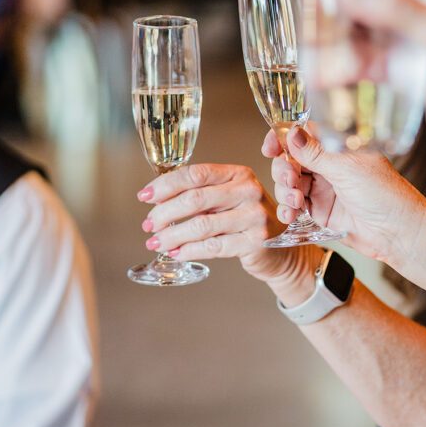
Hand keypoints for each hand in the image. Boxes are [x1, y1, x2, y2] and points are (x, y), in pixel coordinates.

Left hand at [137, 163, 302, 283]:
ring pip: (201, 225)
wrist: (280, 250)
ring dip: (172, 235)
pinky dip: (189, 251)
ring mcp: (255, 217)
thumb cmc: (246, 222)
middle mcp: (250, 191)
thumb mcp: (229, 199)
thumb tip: (157, 201)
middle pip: (196, 198)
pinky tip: (176, 253)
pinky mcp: (255, 242)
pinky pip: (212, 246)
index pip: (196, 174)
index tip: (145, 197)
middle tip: (148, 225)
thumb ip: (201, 194)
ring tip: (156, 242)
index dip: (166, 185)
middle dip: (164, 213)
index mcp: (240, 174)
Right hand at [263, 126, 425, 266]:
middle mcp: (330, 165)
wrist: (399, 232)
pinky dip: (287, 210)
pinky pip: (294, 207)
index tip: (270, 147)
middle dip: (283, 169)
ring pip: (289, 184)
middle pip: (291, 159)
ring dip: (285, 191)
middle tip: (290, 180)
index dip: (283, 138)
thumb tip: (291, 132)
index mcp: (339, 147)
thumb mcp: (348, 169)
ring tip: (295, 201)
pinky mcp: (321, 212)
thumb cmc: (386, 195)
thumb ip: (316, 153)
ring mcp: (324, 189)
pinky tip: (289, 215)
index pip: (304, 134)